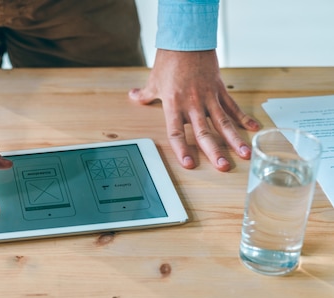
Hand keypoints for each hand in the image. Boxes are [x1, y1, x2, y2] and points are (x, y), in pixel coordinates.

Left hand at [129, 49, 259, 170]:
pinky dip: (243, 117)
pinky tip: (253, 128)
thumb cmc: (169, 61)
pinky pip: (233, 106)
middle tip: (223, 167)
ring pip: (224, 123)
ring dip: (235, 140)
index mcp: (174, 105)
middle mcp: (193, 105)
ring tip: (245, 154)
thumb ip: (145, 94)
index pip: (177, 132)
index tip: (188, 164)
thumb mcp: (154, 81)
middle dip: (215, 151)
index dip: (182, 149)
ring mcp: (209, 98)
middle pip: (204, 132)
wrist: (187, 40)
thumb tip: (133, 96)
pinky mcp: (220, 89)